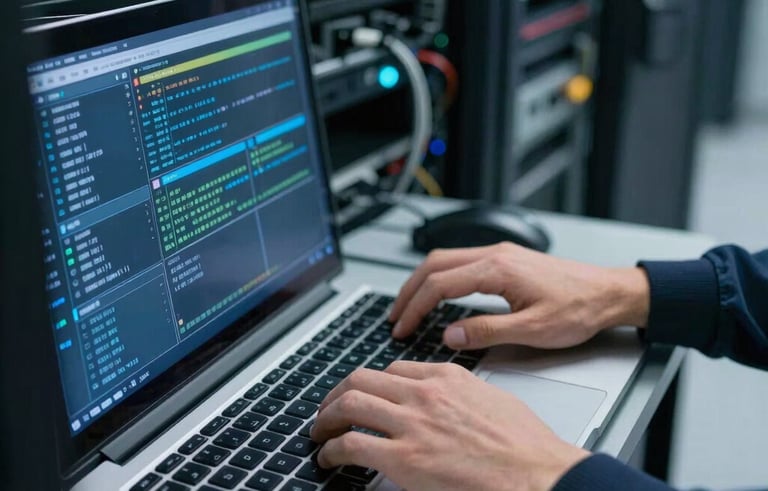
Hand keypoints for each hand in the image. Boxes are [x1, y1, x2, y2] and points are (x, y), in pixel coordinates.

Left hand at [311, 361, 589, 490]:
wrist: (539, 474)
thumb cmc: (526, 446)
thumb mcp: (492, 400)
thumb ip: (461, 395)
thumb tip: (446, 404)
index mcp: (446, 377)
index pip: (393, 370)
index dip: (370, 383)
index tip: (363, 394)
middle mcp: (424, 393)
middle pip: (361, 379)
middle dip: (337, 394)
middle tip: (329, 409)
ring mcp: (412, 423)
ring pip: (349, 404)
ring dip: (326, 418)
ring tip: (319, 431)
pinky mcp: (405, 458)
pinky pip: (352, 444)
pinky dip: (332, 449)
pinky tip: (328, 458)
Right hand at [389, 242, 649, 349]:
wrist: (609, 293)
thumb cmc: (579, 309)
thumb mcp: (533, 330)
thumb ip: (486, 332)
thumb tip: (450, 335)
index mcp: (497, 270)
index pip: (439, 284)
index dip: (415, 307)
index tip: (402, 328)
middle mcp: (495, 254)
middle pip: (434, 264)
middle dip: (409, 291)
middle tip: (395, 317)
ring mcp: (500, 254)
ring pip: (445, 259)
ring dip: (422, 282)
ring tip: (409, 306)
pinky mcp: (506, 259)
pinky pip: (461, 262)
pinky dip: (441, 277)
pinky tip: (439, 294)